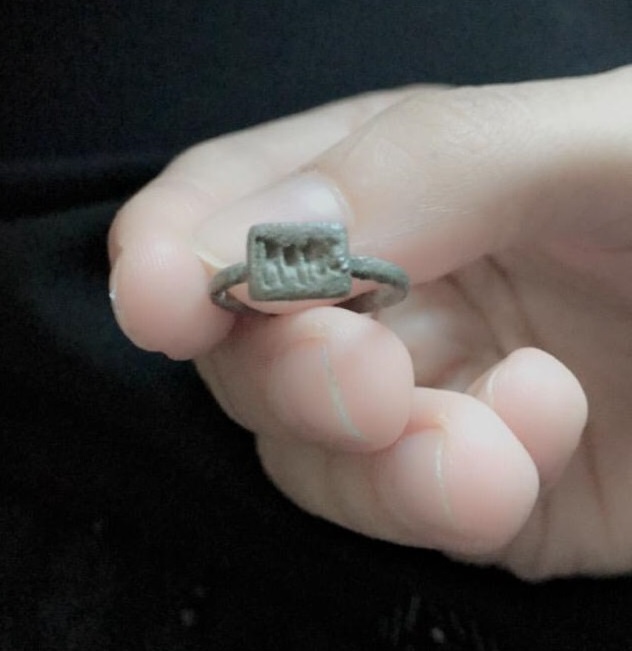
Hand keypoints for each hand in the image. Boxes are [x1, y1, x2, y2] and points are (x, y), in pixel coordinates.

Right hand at [108, 66, 631, 579]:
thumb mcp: (589, 143)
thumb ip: (420, 165)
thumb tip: (258, 238)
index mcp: (383, 178)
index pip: (219, 207)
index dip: (172, 250)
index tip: (161, 295)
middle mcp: (377, 288)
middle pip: (245, 347)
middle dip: (288, 372)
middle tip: (365, 384)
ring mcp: (414, 395)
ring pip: (309, 448)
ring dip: (381, 460)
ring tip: (487, 452)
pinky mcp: (460, 483)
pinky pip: (398, 506)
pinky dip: (446, 494)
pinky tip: (536, 446)